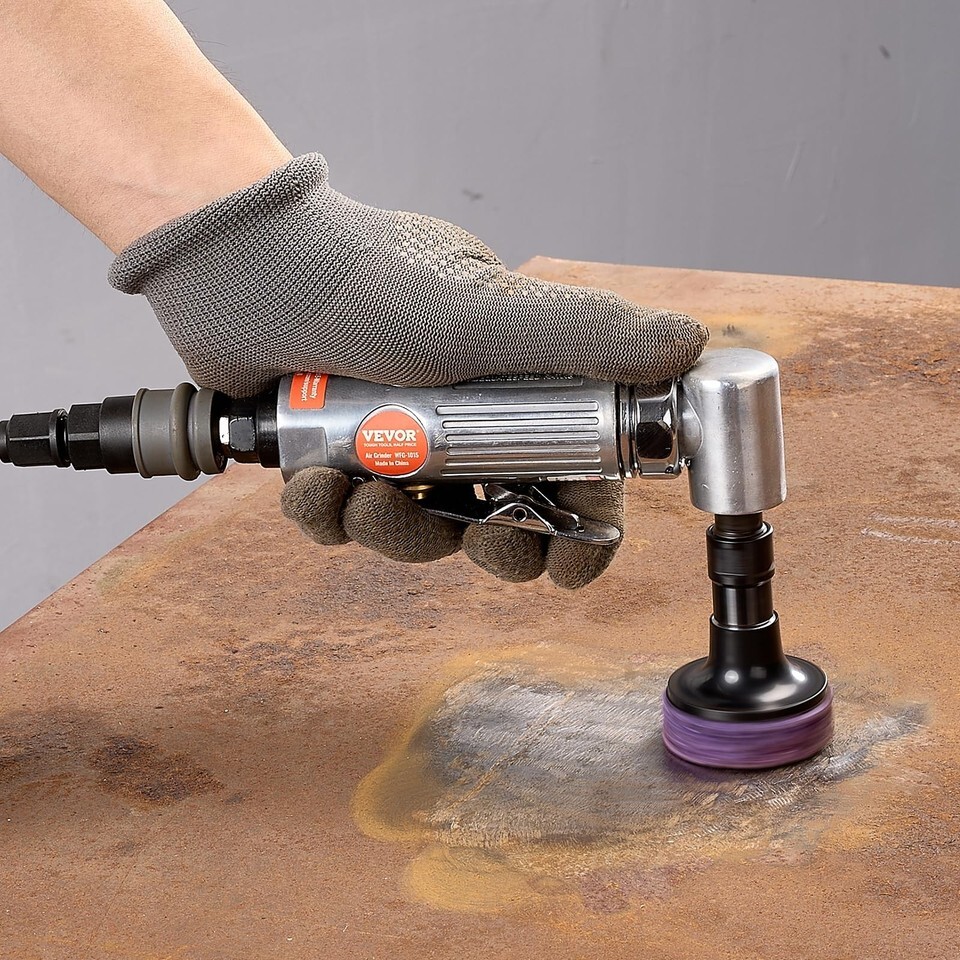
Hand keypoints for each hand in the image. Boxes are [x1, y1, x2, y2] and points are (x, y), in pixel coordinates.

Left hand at [110, 154, 708, 586]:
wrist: (242, 265)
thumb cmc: (365, 281)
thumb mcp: (480, 312)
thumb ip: (584, 335)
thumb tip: (690, 343)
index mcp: (518, 391)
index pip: (577, 479)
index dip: (585, 532)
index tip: (570, 564)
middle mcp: (466, 423)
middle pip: (503, 524)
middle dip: (493, 546)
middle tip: (479, 536)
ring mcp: (398, 446)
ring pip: (420, 532)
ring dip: (394, 531)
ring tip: (358, 492)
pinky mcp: (336, 463)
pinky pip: (346, 523)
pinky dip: (328, 518)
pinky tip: (310, 487)